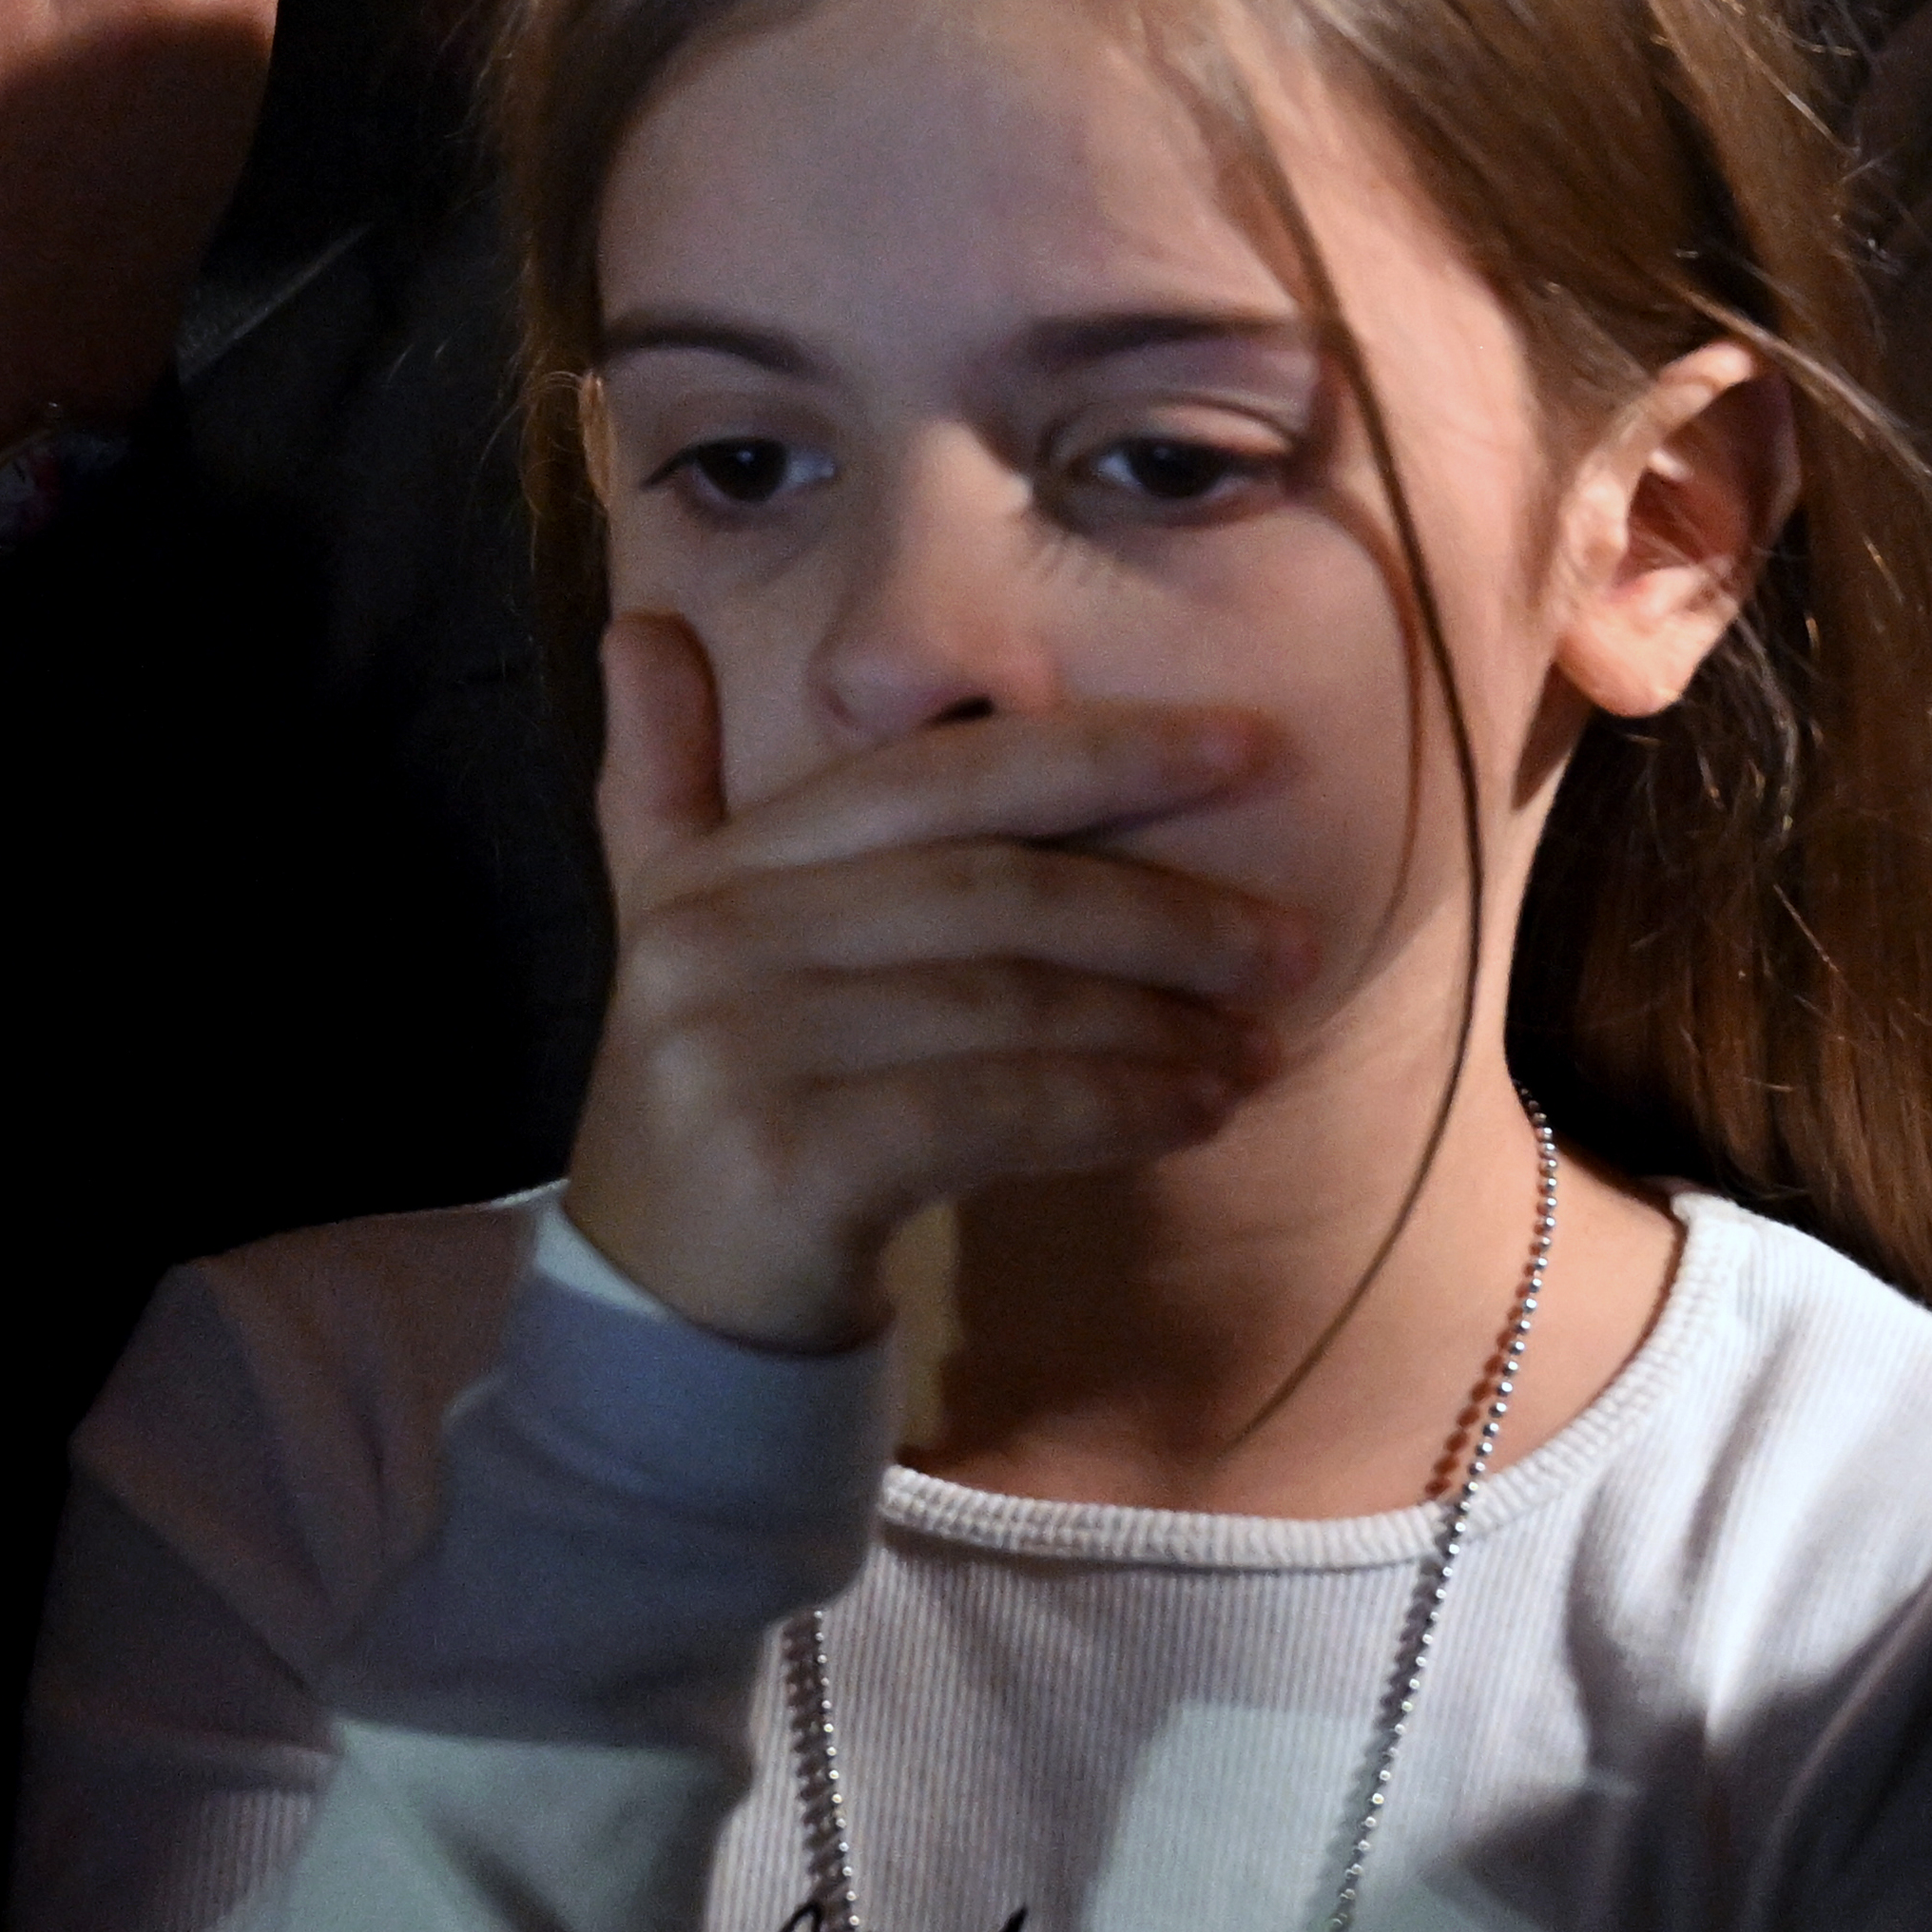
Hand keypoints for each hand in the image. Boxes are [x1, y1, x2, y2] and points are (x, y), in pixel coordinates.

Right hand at [557, 622, 1303, 1353]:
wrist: (657, 1307)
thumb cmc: (719, 1100)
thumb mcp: (669, 931)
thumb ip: (666, 782)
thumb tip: (639, 624)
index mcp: (711, 870)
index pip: (933, 778)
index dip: (1099, 751)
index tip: (1253, 745)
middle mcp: (713, 942)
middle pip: (988, 889)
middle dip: (1161, 909)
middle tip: (1291, 940)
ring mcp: (742, 1051)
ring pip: (1006, 1004)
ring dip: (1159, 1022)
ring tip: (1263, 1041)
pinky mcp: (791, 1161)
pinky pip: (996, 1110)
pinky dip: (1115, 1104)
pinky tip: (1198, 1111)